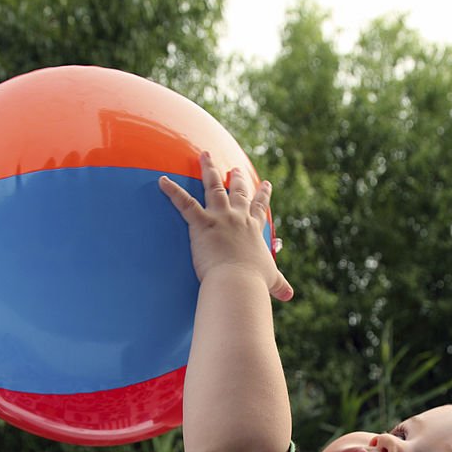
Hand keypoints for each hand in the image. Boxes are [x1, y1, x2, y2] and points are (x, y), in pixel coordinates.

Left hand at [159, 151, 293, 301]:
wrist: (238, 283)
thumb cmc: (253, 283)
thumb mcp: (270, 280)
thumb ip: (279, 285)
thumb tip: (289, 296)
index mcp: (253, 229)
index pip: (260, 208)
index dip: (263, 195)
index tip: (266, 184)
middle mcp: (239, 218)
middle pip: (238, 192)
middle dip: (237, 178)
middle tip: (234, 167)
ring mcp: (220, 218)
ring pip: (214, 187)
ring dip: (209, 170)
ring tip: (205, 155)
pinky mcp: (202, 224)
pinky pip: (184, 204)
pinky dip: (172, 191)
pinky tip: (162, 181)